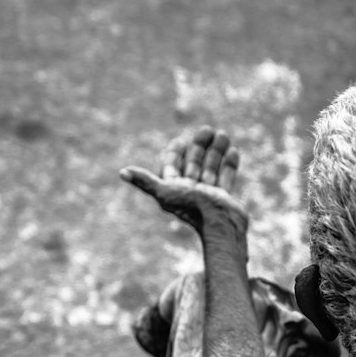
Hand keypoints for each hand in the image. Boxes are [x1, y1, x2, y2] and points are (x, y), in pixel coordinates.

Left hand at [120, 125, 246, 236]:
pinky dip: (229, 165)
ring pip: (211, 169)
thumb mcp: (165, 192)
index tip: (180, 140)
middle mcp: (191, 193)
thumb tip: (122, 172)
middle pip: (193, 164)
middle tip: (207, 130)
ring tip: (223, 135)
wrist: (220, 226)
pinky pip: (226, 179)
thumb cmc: (192, 208)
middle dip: (200, 147)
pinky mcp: (224, 199)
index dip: (174, 154)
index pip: (172, 168)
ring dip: (216, 152)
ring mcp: (208, 196)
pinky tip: (233, 151)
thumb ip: (145, 181)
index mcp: (174, 191)